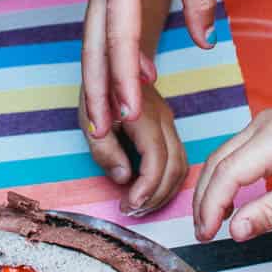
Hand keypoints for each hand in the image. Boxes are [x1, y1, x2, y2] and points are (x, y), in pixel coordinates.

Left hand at [82, 82, 186, 215]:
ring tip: (140, 205)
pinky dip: (168, 181)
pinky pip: (179, 159)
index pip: (156, 160)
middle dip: (156, 196)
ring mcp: (170, 123)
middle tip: (132, 210)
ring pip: (181, 166)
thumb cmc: (98, 90)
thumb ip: (105, 150)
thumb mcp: (90, 119)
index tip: (130, 205)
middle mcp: (164, 119)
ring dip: (164, 192)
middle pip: (174, 167)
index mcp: (143, 115)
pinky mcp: (170, 129)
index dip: (147, 188)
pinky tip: (149, 191)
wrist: (115, 61)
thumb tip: (123, 178)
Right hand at [84, 0, 214, 136]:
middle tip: (106, 133)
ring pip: (91, 42)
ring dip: (97, 80)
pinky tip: (123, 83)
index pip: (119, 36)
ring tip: (103, 120)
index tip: (133, 111)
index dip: (125, 78)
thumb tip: (205, 41)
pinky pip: (102, 29)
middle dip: (98, 91)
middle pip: (92, 48)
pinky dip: (106, 60)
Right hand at [193, 107, 271, 241]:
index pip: (229, 172)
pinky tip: (227, 204)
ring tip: (211, 224)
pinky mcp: (264, 129)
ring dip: (212, 190)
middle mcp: (263, 123)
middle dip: (205, 200)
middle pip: (218, 162)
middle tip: (203, 234)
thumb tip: (234, 231)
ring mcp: (262, 122)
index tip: (207, 235)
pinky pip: (234, 154)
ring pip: (221, 157)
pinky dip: (225, 180)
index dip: (212, 205)